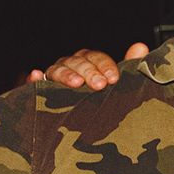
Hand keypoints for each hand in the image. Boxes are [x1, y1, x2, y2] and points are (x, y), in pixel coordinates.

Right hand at [30, 42, 148, 88]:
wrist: (83, 126)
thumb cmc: (102, 98)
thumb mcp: (116, 84)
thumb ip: (129, 65)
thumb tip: (141, 47)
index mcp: (89, 63)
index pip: (95, 57)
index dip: (104, 65)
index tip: (114, 79)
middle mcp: (70, 67)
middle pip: (77, 62)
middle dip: (89, 71)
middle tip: (99, 85)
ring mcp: (53, 77)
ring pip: (57, 69)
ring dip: (66, 74)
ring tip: (76, 83)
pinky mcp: (39, 91)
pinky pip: (32, 83)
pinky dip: (32, 78)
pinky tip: (34, 76)